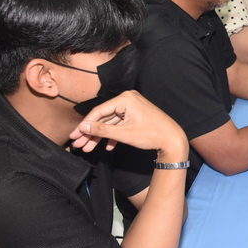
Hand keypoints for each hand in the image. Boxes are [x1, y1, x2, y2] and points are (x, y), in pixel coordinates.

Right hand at [69, 91, 188, 160]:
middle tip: (78, 144)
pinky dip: (113, 135)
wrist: (173, 139)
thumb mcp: (124, 134)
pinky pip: (120, 124)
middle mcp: (128, 100)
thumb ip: (102, 130)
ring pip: (110, 123)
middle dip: (90, 133)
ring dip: (100, 136)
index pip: (98, 112)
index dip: (84, 125)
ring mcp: (132, 107)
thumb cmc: (152, 134)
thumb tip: (83, 127)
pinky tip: (107, 147)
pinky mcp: (135, 115)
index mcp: (125, 99)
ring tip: (87, 148)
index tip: (74, 136)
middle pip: (103, 117)